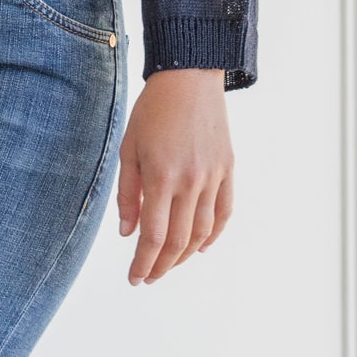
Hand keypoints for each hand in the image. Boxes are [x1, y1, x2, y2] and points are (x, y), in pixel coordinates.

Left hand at [114, 69, 232, 285]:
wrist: (189, 78)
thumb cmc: (153, 111)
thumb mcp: (129, 150)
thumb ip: (128, 194)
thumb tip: (127, 233)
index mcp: (161, 177)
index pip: (153, 236)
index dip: (143, 263)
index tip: (135, 277)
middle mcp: (190, 182)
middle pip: (178, 241)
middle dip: (161, 265)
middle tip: (149, 276)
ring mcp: (213, 177)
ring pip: (202, 231)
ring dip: (185, 255)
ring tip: (170, 264)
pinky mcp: (228, 169)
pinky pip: (224, 211)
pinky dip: (214, 234)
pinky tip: (201, 247)